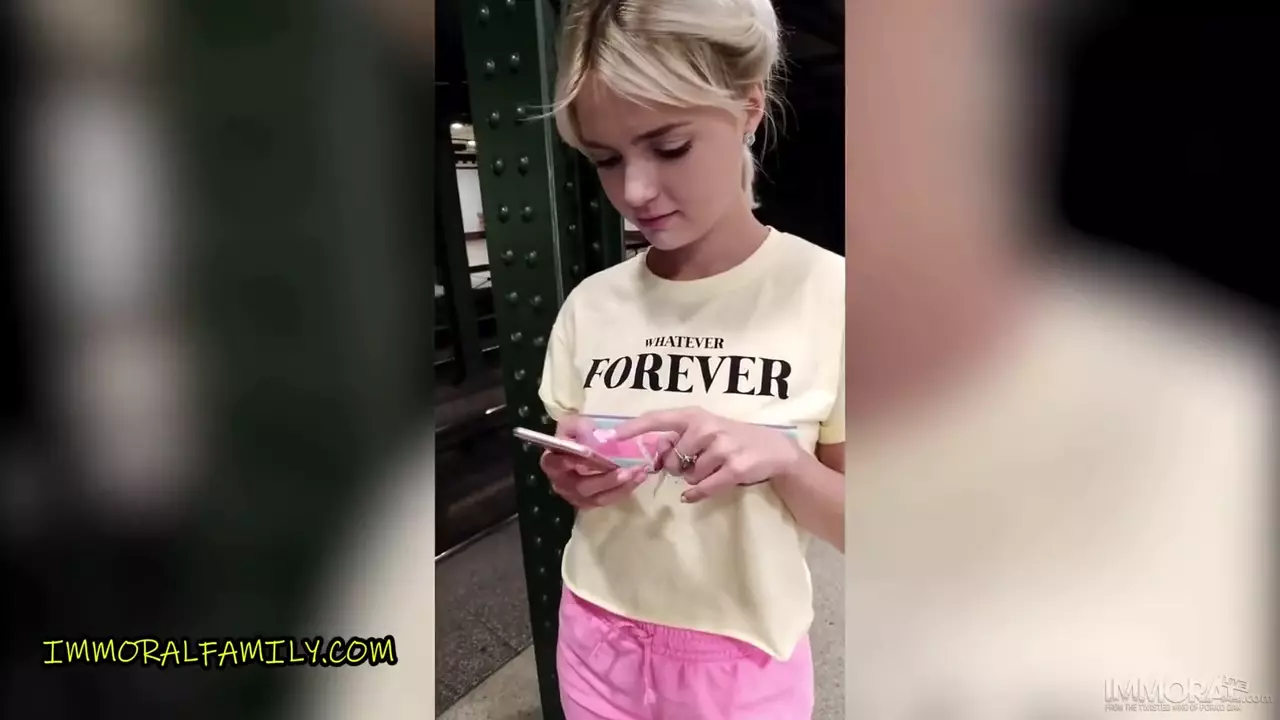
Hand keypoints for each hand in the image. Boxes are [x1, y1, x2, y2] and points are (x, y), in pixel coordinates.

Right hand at [539, 415, 647, 509]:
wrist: (590, 446)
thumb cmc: (580, 434)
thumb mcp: (576, 424)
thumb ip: (580, 426)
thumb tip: (592, 434)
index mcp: (551, 462)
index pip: (555, 464)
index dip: (573, 461)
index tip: (591, 453)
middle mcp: (561, 483)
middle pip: (582, 487)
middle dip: (606, 479)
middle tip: (627, 471)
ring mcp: (575, 496)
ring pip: (598, 498)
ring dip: (620, 486)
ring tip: (638, 473)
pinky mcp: (590, 502)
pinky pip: (608, 500)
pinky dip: (624, 490)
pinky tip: (638, 477)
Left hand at [607, 407, 801, 502]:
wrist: (773, 449)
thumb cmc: (731, 439)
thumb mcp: (704, 431)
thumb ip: (679, 439)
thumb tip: (654, 455)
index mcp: (695, 415)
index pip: (658, 419)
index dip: (634, 428)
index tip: (613, 436)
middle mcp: (707, 427)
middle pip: (671, 460)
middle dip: (678, 468)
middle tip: (697, 462)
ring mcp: (722, 447)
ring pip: (689, 476)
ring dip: (696, 478)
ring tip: (714, 468)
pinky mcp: (735, 468)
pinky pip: (703, 488)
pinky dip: (697, 494)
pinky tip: (694, 495)